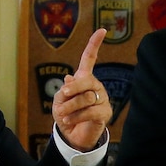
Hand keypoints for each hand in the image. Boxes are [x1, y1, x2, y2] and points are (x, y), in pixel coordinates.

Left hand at [52, 28, 111, 150]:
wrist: (72, 135)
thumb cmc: (66, 114)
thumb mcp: (60, 100)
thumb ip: (66, 89)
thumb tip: (70, 78)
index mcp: (84, 78)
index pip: (90, 58)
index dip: (94, 44)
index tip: (102, 30)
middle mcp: (95, 85)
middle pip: (86, 80)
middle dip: (73, 88)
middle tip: (64, 95)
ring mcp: (102, 98)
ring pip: (86, 98)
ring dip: (70, 107)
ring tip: (62, 115)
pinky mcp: (105, 112)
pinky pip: (90, 111)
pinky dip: (76, 116)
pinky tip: (69, 120)